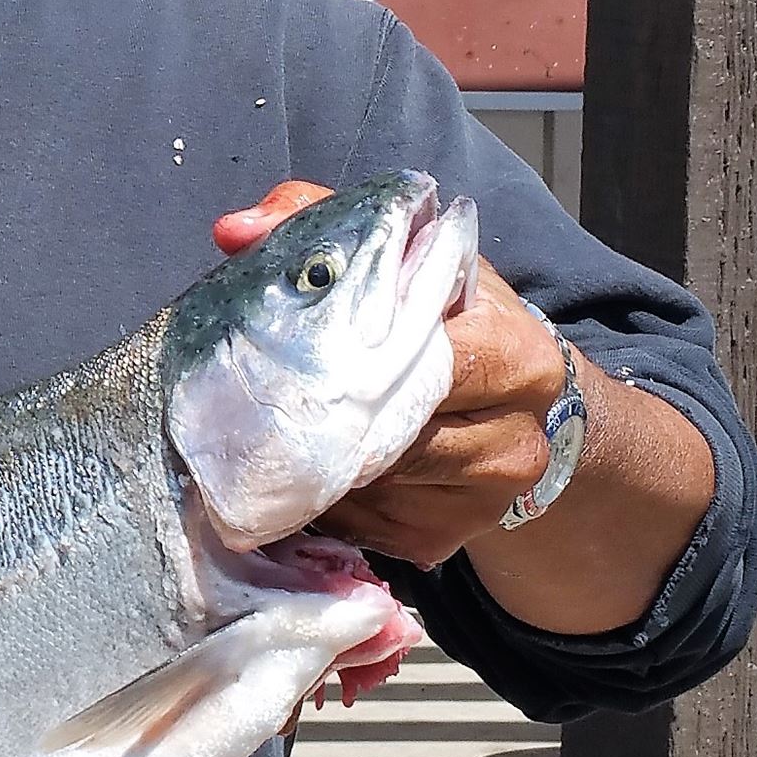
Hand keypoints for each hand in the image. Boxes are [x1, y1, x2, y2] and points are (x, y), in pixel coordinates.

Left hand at [214, 180, 564, 570]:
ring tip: (297, 428)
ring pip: (373, 483)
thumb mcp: (396, 255)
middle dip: (328, 415)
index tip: (297, 348)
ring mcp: (491, 493)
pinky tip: (322, 468)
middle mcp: (520, 428)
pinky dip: (331, 498)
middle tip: (272, 396)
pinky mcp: (450, 537)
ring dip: (324, 460)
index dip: (349, 354)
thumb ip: (320, 218)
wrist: (510, 401)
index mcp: (515, 346)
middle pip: (393, 432)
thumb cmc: (438, 316)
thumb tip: (235, 229)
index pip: (422, 358)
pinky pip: (364, 524)